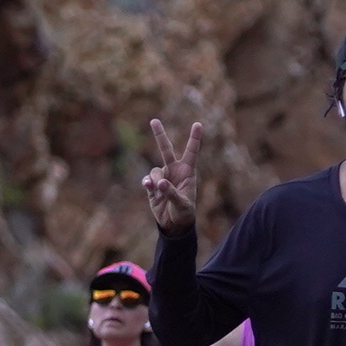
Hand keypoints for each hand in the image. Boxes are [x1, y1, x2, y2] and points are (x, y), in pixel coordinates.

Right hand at [140, 118, 205, 234]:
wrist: (174, 224)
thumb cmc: (184, 213)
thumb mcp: (182, 204)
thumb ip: (172, 192)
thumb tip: (159, 182)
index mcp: (187, 172)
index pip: (191, 152)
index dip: (194, 138)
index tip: (198, 124)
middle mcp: (174, 171)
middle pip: (165, 150)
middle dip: (159, 135)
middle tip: (154, 120)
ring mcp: (162, 178)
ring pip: (155, 170)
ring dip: (156, 179)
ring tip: (160, 191)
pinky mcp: (152, 187)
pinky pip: (147, 180)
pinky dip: (148, 183)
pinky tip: (150, 187)